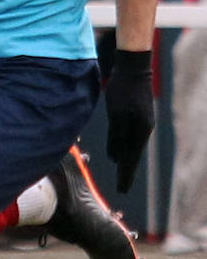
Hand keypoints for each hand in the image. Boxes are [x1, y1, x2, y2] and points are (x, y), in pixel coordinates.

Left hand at [104, 48, 153, 192]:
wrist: (133, 69)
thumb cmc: (122, 90)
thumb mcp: (116, 113)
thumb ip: (116, 135)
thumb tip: (115, 157)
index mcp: (139, 131)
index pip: (130, 158)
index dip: (125, 175)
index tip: (122, 190)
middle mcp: (143, 130)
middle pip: (133, 155)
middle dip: (126, 172)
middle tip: (122, 189)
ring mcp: (141, 122)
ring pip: (131, 146)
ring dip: (125, 161)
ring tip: (122, 175)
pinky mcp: (137, 116)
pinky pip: (130, 137)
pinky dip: (124, 148)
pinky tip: (118, 154)